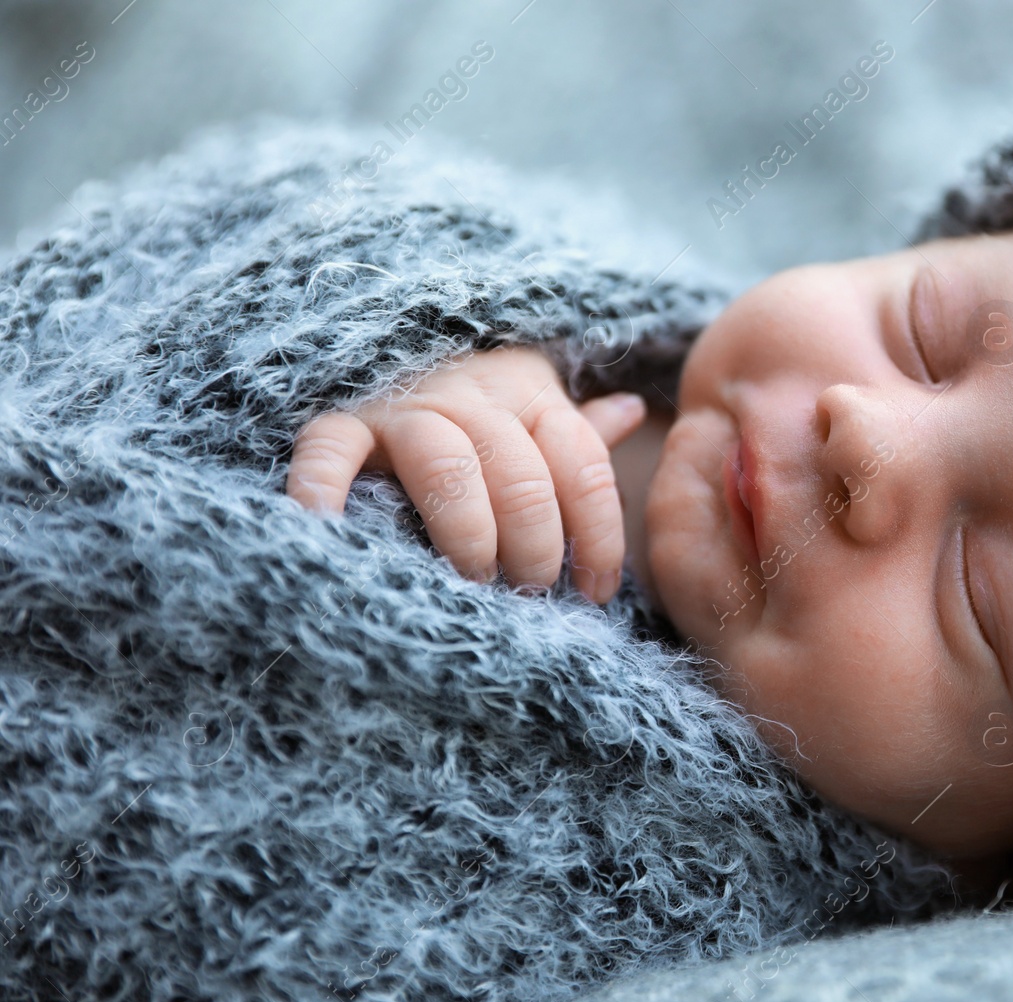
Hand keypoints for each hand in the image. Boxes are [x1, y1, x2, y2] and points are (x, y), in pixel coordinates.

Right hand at [284, 346, 646, 603]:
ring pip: (449, 468)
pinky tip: (331, 529)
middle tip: (531, 593)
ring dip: (469, 536)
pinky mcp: (339, 420)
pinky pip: (330, 452)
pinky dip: (326, 488)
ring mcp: (402, 406)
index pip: (583, 463)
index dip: (600, 536)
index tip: (596, 590)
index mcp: (527, 391)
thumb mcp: (524, 408)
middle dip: (536, 549)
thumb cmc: (463, 409)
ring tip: (473, 582)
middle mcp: (470, 393)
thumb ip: (573, 427)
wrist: (362, 344)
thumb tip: (633, 410)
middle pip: (523, 477)